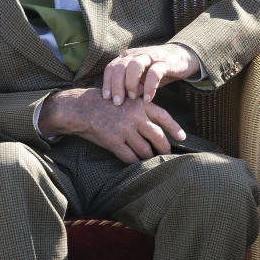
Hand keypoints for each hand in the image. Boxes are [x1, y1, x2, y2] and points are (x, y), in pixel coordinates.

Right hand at [39, 87, 186, 163]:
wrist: (77, 108)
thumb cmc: (99, 101)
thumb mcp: (122, 96)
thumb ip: (138, 107)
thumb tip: (154, 123)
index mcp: (138, 104)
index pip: (164, 117)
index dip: (175, 129)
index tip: (182, 138)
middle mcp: (135, 117)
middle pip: (158, 137)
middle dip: (164, 148)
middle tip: (165, 153)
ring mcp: (124, 130)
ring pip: (145, 150)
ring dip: (148, 157)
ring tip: (148, 159)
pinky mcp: (114, 142)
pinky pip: (130, 158)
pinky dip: (134, 163)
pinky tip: (134, 163)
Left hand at [101, 43, 199, 104]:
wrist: (181, 58)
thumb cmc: (156, 71)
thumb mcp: (141, 80)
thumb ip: (131, 88)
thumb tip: (120, 102)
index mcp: (127, 58)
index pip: (111, 68)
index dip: (107, 83)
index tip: (106, 98)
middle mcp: (136, 55)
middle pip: (120, 67)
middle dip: (116, 85)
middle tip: (117, 102)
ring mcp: (150, 57)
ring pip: (134, 65)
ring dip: (131, 83)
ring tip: (132, 97)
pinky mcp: (164, 62)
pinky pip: (154, 73)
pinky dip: (150, 87)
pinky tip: (148, 99)